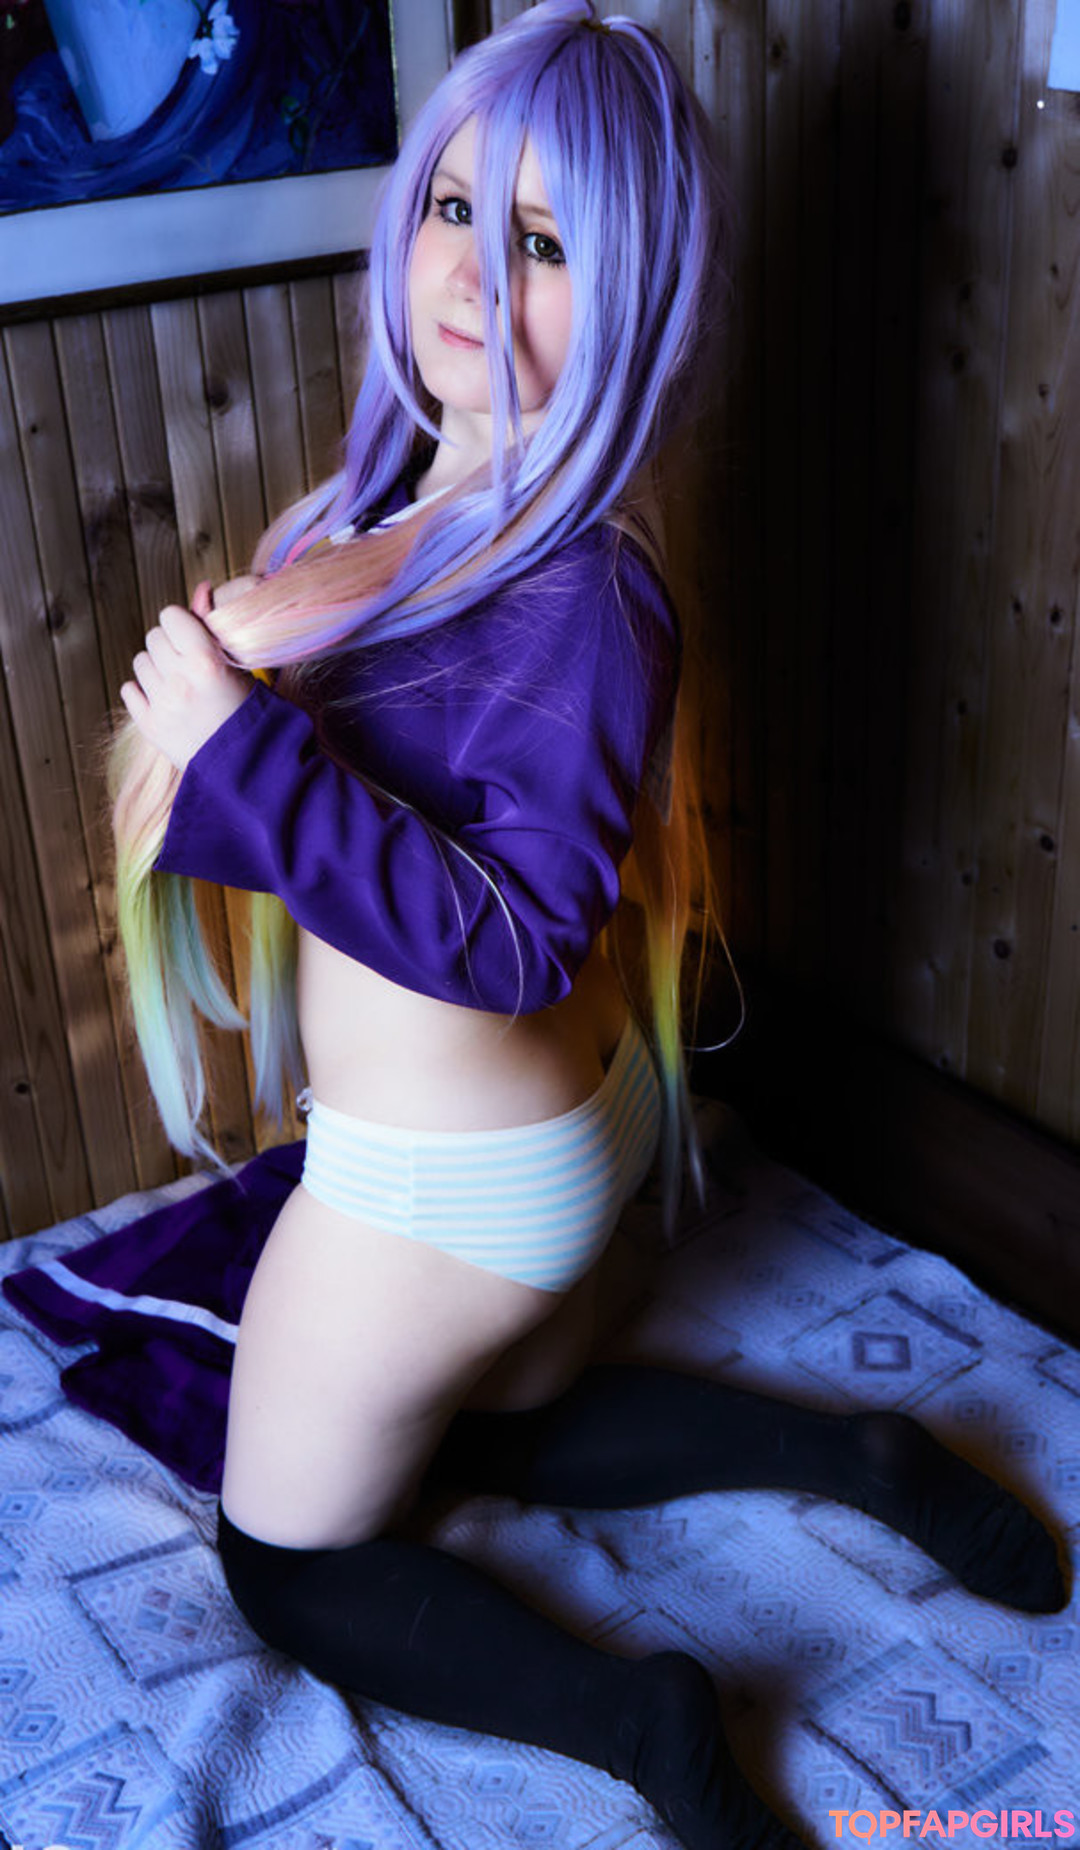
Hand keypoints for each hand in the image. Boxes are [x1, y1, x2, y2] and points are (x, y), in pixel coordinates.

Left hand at [120, 586, 252, 771]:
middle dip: (169, 645)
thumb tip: (201, 589)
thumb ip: (214, 629)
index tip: (193, 636)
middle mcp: (179, 681)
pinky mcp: (150, 726)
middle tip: (188, 663)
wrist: (249, 767)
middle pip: (154, 637)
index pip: (170, 616)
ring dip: (156, 668)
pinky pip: (129, 690)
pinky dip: (142, 692)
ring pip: (140, 662)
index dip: (182, 623)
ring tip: (179, 684)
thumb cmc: (251, 712)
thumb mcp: (242, 667)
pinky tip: (164, 701)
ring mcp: (162, 705)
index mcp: (206, 662)